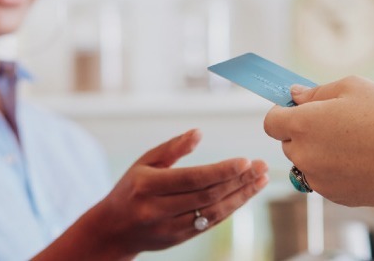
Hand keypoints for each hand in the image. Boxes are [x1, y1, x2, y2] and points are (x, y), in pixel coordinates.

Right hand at [45, 129, 268, 259]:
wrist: (112, 230)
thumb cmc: (130, 189)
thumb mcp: (144, 163)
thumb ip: (172, 148)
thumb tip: (199, 133)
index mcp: (148, 186)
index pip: (192, 179)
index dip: (221, 171)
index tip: (245, 160)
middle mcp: (158, 209)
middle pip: (207, 195)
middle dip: (239, 181)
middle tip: (261, 166)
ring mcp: (170, 228)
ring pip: (213, 212)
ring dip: (241, 196)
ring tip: (261, 180)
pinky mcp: (179, 239)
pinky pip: (210, 223)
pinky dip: (230, 208)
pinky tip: (245, 194)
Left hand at [263, 76, 373, 206]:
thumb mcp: (353, 88)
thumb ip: (316, 92)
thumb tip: (294, 97)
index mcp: (302, 125)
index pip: (271, 122)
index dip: (283, 112)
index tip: (301, 107)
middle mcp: (304, 156)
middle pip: (288, 143)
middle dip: (304, 132)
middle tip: (337, 122)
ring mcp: (319, 180)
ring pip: (308, 163)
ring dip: (320, 152)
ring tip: (356, 141)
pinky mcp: (336, 197)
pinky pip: (326, 179)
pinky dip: (336, 170)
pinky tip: (364, 159)